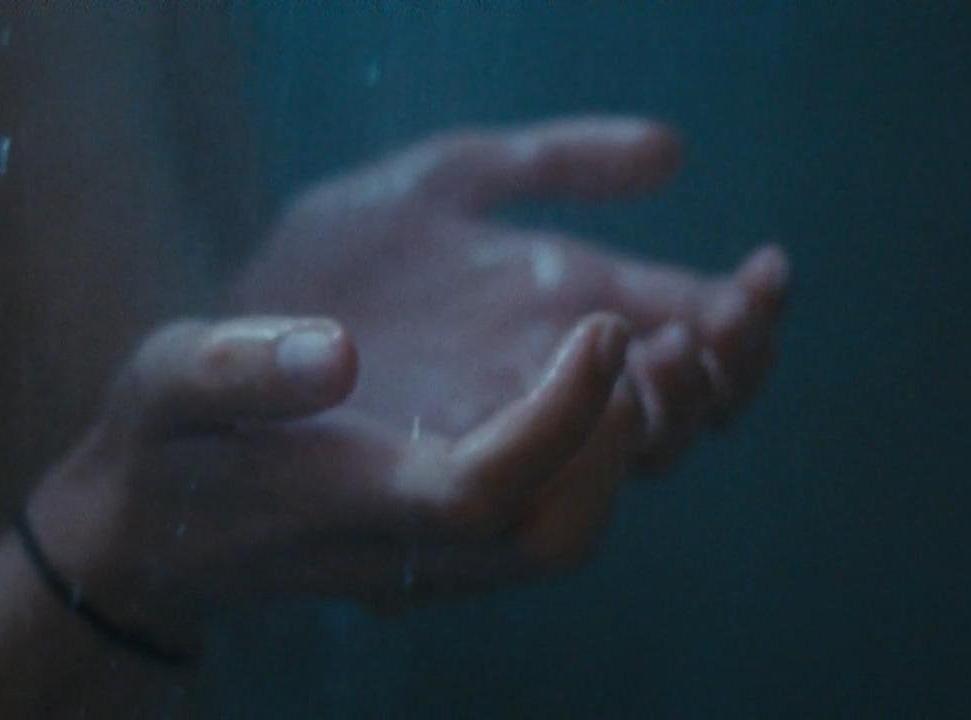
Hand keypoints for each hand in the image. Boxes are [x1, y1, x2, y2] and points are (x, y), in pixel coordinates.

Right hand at [28, 117, 788, 652]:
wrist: (154, 537)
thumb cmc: (162, 449)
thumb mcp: (165, 384)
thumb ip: (236, 368)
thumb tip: (335, 352)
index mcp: (348, 502)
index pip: (485, 489)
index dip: (559, 419)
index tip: (599, 324)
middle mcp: (409, 549)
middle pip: (561, 534)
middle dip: (639, 441)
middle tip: (683, 329)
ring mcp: (436, 555)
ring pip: (572, 530)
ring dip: (650, 442)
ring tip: (699, 332)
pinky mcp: (452, 538)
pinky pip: (557, 509)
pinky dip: (618, 445)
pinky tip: (643, 362)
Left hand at [234, 117, 788, 574]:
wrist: (202, 363)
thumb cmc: (313, 272)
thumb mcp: (432, 184)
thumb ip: (547, 161)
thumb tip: (675, 148)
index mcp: (554, 326)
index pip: (688, 348)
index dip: (745, 323)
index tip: (769, 272)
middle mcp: (535, 402)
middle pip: (677, 418)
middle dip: (729, 371)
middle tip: (731, 310)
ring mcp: (485, 451)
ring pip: (622, 470)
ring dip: (667, 411)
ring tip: (662, 341)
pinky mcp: (418, 486)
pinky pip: (519, 488)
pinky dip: (574, 434)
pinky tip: (597, 359)